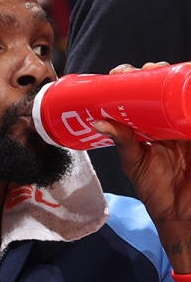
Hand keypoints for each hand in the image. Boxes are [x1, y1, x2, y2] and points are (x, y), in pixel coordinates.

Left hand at [93, 61, 190, 272]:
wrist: (182, 212)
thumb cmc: (155, 189)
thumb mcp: (134, 161)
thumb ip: (122, 141)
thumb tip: (99, 121)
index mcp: (148, 127)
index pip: (138, 97)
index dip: (131, 81)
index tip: (120, 72)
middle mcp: (167, 122)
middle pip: (161, 89)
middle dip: (153, 73)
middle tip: (145, 69)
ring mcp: (184, 125)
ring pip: (180, 94)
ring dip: (173, 78)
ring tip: (160, 69)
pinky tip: (188, 81)